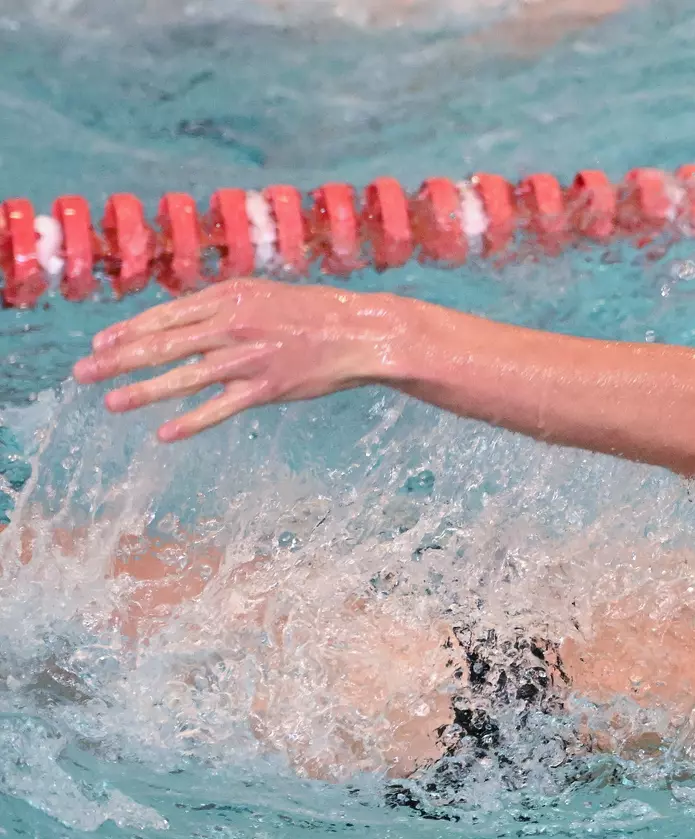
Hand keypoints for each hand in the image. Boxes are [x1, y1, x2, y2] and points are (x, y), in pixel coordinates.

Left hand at [73, 278, 420, 441]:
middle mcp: (232, 326)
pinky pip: (220, 407)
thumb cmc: (311, 313)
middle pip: (163, 345)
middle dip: (118, 360)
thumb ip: (221, 307)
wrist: (358, 333)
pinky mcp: (266, 388)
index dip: (129, 332)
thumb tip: (180, 323)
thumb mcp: (261, 295)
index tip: (100, 345)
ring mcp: (248, 359)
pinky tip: (165, 433)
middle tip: (83, 373)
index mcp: (228, 298)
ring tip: (111, 403)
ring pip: (183, 377)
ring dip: (142, 391)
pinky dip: (191, 421)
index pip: (165, 316)